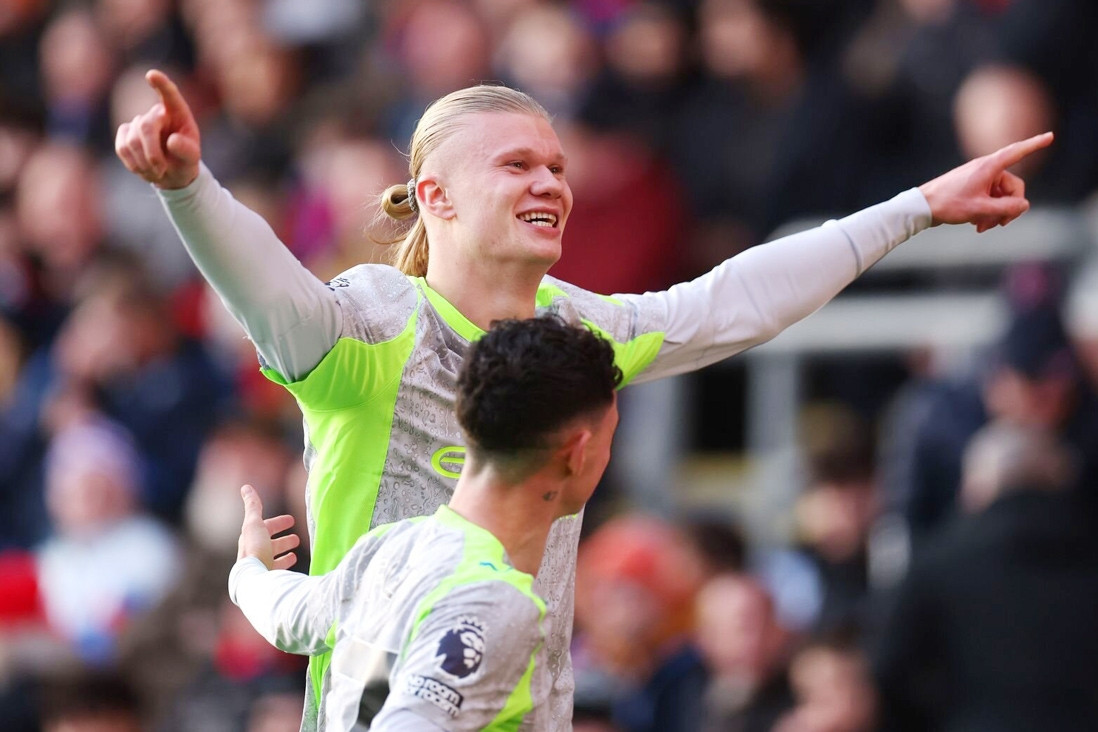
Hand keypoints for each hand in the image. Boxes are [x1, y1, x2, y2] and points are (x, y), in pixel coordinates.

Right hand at [114, 69, 200, 188]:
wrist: (171, 173)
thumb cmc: (185, 161)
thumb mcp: (192, 159)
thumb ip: (187, 150)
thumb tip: (172, 141)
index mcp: (177, 113)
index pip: (170, 95)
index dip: (161, 85)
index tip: (152, 75)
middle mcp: (157, 113)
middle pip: (145, 127)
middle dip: (152, 152)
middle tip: (161, 170)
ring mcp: (138, 122)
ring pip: (132, 141)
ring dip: (144, 162)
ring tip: (157, 171)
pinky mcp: (125, 133)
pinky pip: (122, 148)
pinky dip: (133, 163)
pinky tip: (143, 168)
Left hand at [237, 484, 299, 570]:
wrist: (253, 578)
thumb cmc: (255, 549)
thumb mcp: (254, 524)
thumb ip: (253, 506)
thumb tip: (245, 487)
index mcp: (251, 538)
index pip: (266, 527)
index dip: (278, 523)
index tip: (291, 520)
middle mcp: (255, 553)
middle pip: (271, 544)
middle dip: (283, 540)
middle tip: (296, 539)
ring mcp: (261, 566)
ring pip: (274, 558)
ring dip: (284, 554)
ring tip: (295, 554)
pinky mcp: (268, 578)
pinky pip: (279, 571)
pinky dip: (286, 566)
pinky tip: (293, 566)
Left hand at [919, 132, 1052, 232]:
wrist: (921, 207)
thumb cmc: (948, 204)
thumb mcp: (980, 209)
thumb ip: (1006, 208)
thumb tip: (1024, 205)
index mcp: (989, 166)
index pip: (1017, 152)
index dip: (1035, 145)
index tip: (1051, 136)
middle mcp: (986, 169)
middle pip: (1013, 187)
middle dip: (1008, 207)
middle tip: (998, 225)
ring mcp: (979, 178)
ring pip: (1000, 196)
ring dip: (996, 213)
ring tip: (981, 227)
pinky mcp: (973, 187)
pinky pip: (989, 198)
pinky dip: (986, 211)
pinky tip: (976, 224)